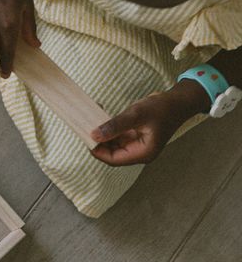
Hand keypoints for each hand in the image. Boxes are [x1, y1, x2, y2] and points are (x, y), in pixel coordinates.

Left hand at [90, 81, 207, 165]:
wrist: (177, 101)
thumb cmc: (162, 109)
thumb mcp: (136, 115)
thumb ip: (115, 126)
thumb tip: (94, 135)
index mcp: (143, 153)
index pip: (113, 159)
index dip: (97, 151)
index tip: (84, 137)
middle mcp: (139, 152)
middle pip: (111, 152)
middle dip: (98, 141)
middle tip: (84, 125)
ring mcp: (137, 144)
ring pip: (112, 143)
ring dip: (102, 132)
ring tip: (90, 118)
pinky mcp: (135, 135)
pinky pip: (117, 135)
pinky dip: (108, 127)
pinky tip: (100, 114)